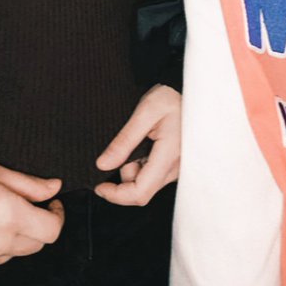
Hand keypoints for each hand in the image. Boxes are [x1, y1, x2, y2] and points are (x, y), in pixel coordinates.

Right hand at [0, 159, 63, 280]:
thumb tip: (56, 187)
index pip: (51, 231)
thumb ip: (30, 185)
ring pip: (11, 255)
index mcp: (10, 217)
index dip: (57, 217)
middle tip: (24, 208)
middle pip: (34, 245)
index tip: (52, 205)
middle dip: (36, 226)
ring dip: (12, 239)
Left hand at [94, 85, 180, 205]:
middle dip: (125, 175)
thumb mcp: (144, 112)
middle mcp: (176, 168)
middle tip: (123, 148)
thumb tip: (103, 164)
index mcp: (168, 156)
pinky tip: (146, 144)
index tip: (100, 186)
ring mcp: (177, 168)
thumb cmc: (169, 97)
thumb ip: (124, 141)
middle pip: (142, 190)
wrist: (186, 89)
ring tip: (138, 139)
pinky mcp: (176, 165)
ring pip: (148, 183)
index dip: (116, 195)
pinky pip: (155, 175)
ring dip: (134, 168)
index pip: (141, 192)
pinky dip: (144, 164)